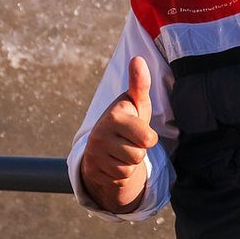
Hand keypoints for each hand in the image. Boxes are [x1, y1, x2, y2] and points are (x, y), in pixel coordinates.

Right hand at [81, 56, 157, 213]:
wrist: (103, 143)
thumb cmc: (127, 120)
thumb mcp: (136, 103)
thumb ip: (140, 84)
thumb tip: (137, 59)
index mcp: (114, 116)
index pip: (148, 139)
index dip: (148, 137)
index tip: (137, 129)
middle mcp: (100, 134)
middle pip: (138, 156)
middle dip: (139, 151)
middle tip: (129, 141)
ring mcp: (94, 153)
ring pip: (129, 169)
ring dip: (129, 163)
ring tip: (121, 150)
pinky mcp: (91, 170)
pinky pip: (119, 179)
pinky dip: (120, 173)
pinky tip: (113, 161)